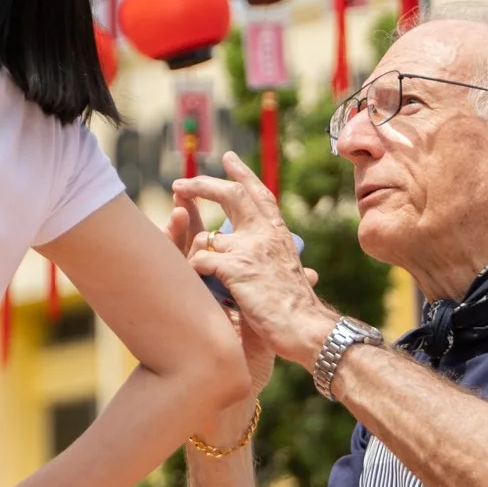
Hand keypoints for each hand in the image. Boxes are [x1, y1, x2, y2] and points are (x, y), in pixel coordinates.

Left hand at [173, 151, 332, 368]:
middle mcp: (264, 234)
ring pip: (206, 236)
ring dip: (193, 251)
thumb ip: (275, 256)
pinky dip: (193, 270)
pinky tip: (195, 281)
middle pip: (230, 194)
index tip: (228, 158)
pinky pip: (201, 260)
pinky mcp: (235, 269)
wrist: (307, 328)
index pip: (259, 192)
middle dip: (201, 185)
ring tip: (191, 268)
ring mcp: (249, 249)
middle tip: (180, 185)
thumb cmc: (297, 308)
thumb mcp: (289, 270)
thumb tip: (282, 257)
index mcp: (277, 232)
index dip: (242, 173)